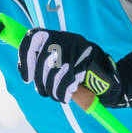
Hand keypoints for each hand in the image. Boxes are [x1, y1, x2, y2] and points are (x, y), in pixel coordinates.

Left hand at [16, 28, 131, 107]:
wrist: (108, 79)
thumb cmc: (78, 74)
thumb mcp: (58, 65)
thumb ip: (42, 63)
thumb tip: (24, 70)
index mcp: (55, 36)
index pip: (32, 38)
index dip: (25, 59)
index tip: (26, 78)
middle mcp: (65, 38)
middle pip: (42, 59)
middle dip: (40, 81)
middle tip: (44, 92)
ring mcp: (77, 47)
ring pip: (54, 71)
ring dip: (52, 89)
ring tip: (57, 95)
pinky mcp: (87, 59)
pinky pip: (68, 79)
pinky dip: (63, 92)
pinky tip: (66, 96)